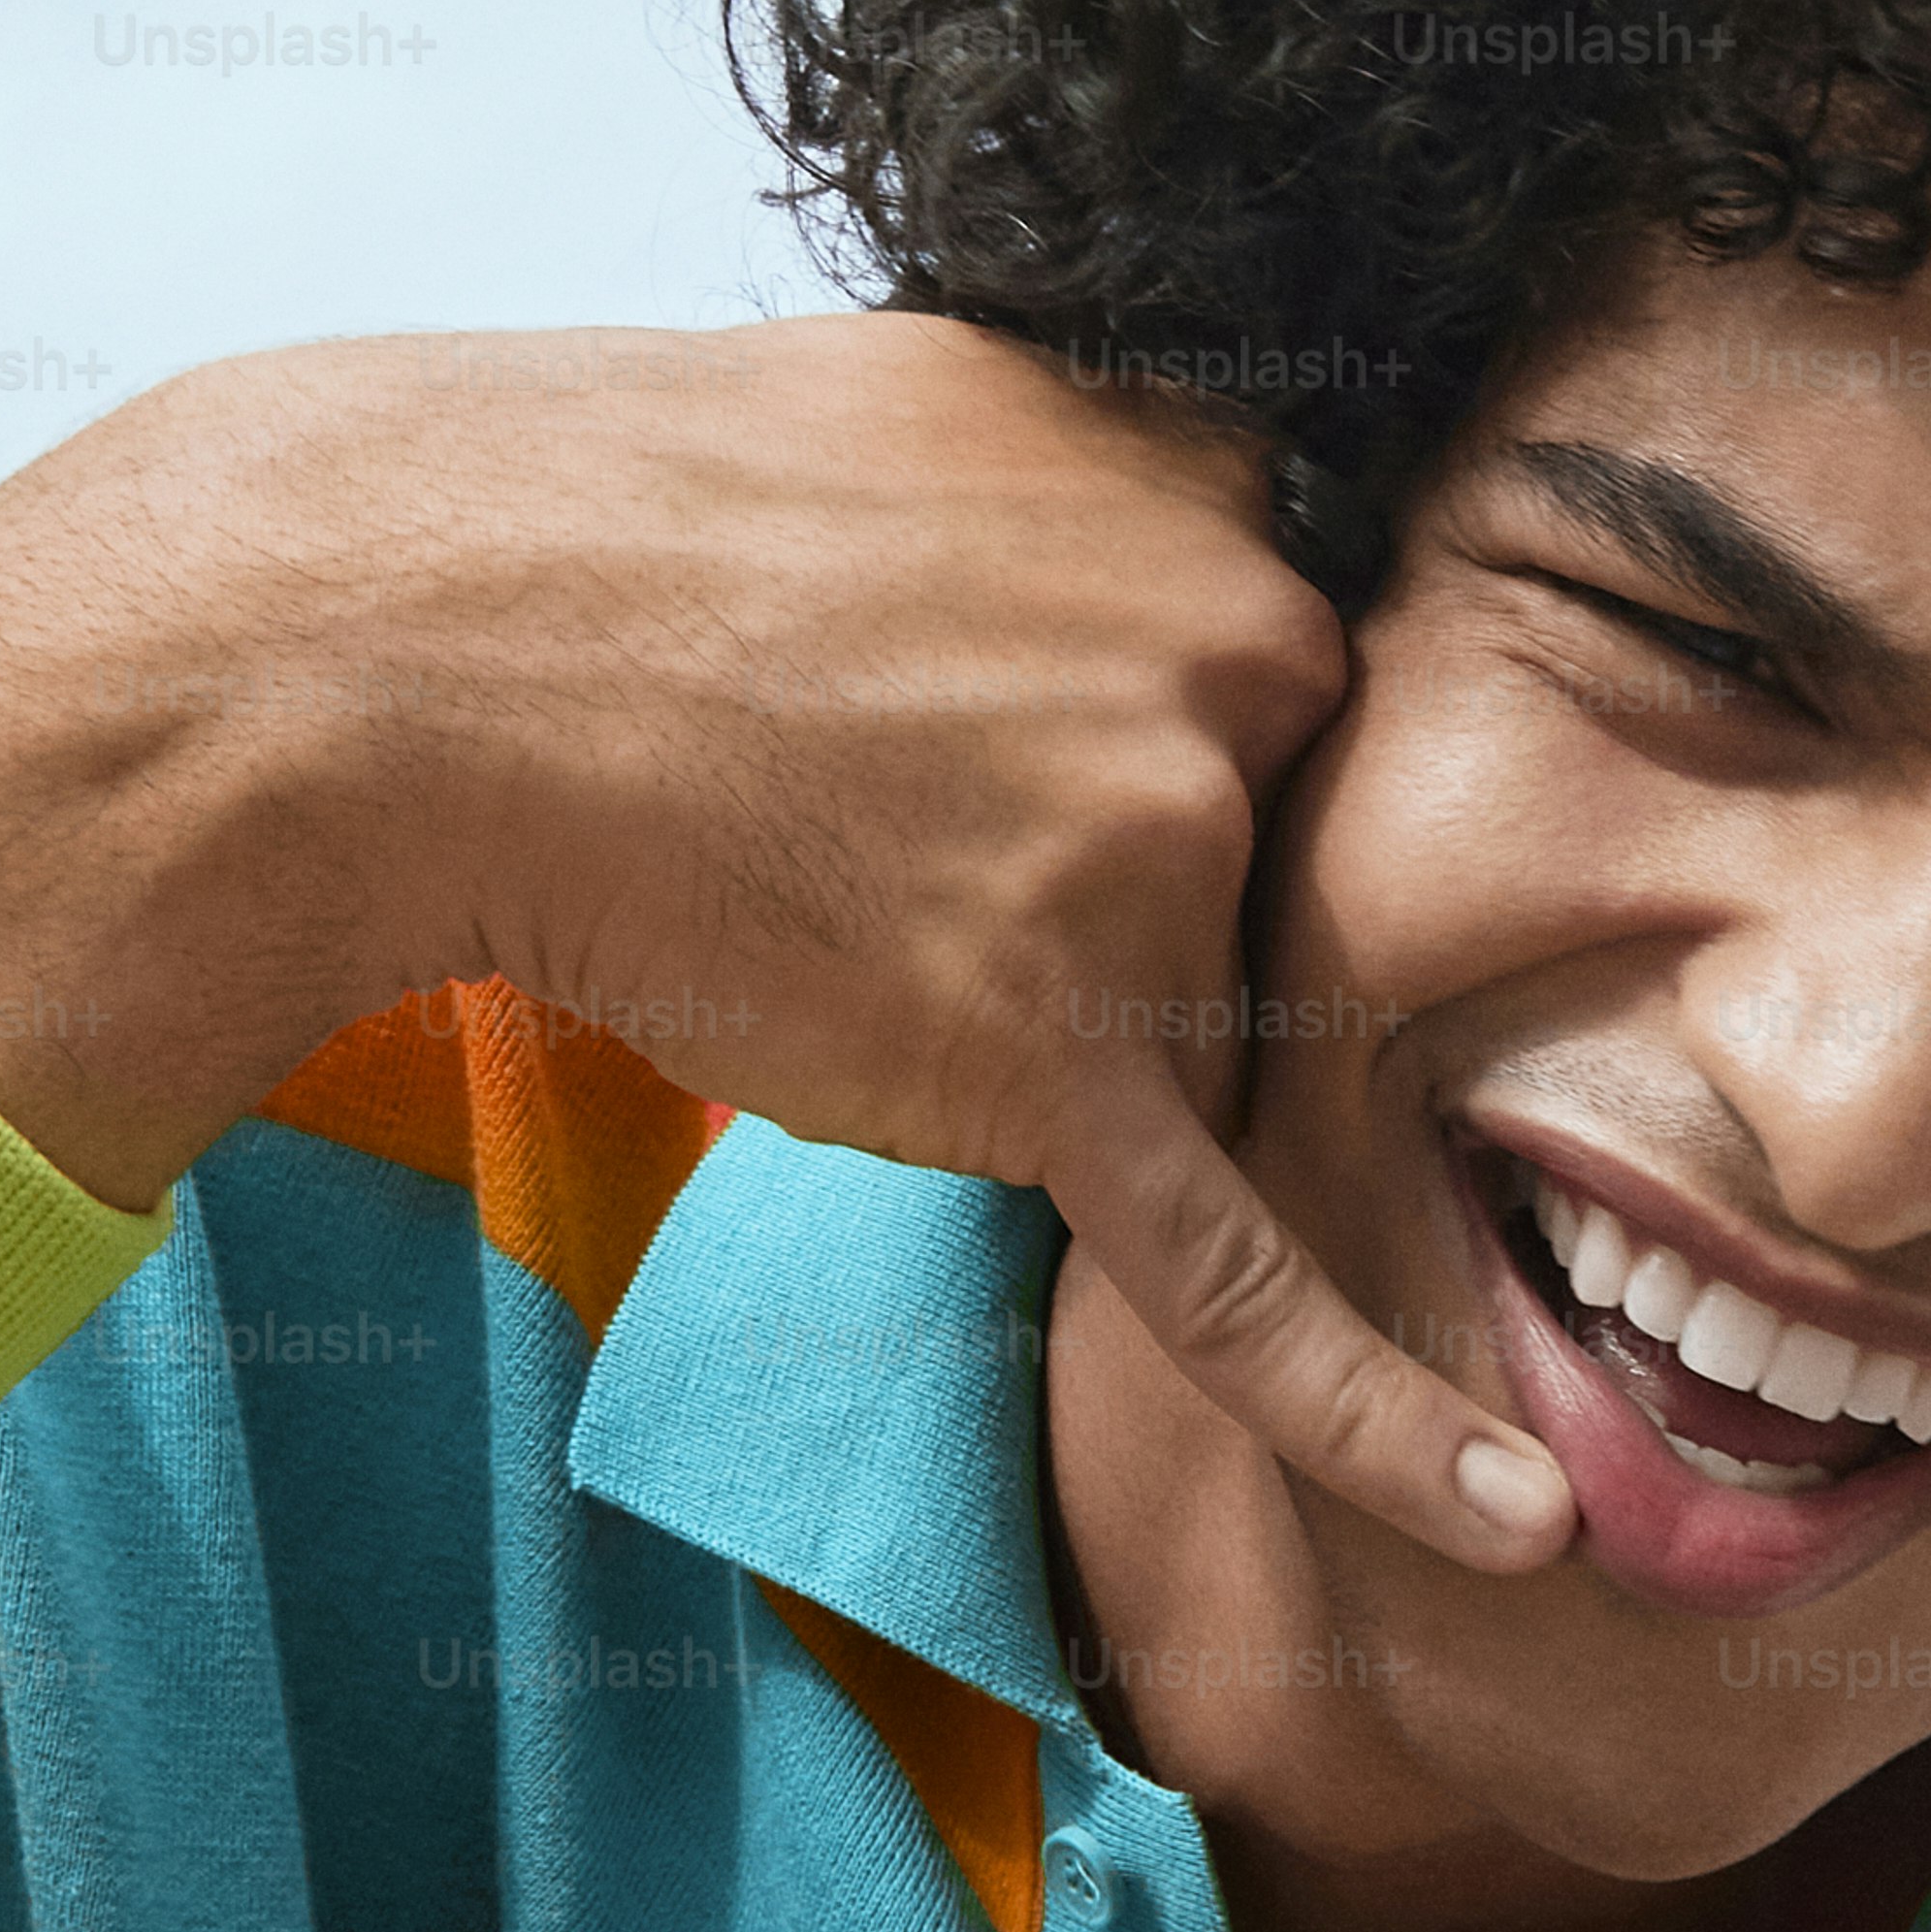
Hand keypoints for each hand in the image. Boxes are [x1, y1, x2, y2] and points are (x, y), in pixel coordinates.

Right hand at [0, 317, 1572, 1570]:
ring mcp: (1152, 870)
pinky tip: (1520, 1527)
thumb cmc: (623, 529)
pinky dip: (1382, 1417)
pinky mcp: (1055, 1066)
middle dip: (1116, 862)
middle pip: (1287, 851)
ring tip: (838, 882)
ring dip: (1051, 992)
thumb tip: (1221, 542)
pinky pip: (1245, 1275)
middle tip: (903, 797)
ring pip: (1213, 1013)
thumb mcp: (924, 403)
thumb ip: (1110, 491)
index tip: (1061, 724)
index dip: (1181, 727)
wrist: (410, 651)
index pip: (1310, 675)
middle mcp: (1228, 657)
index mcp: (1213, 487)